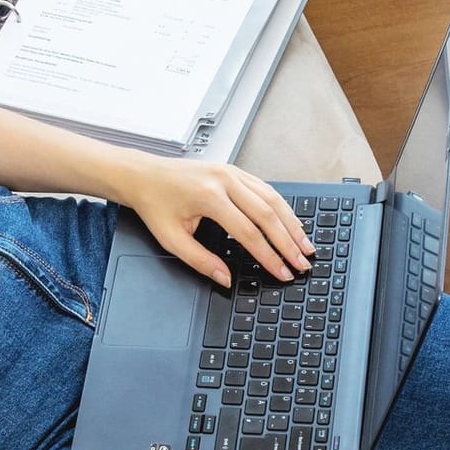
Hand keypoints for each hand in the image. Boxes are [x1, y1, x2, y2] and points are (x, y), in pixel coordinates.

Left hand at [114, 156, 313, 285]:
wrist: (143, 175)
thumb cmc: (155, 204)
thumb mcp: (171, 239)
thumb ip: (201, 261)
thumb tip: (225, 279)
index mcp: (209, 197)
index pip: (248, 232)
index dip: (269, 256)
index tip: (282, 272)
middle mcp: (225, 180)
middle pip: (267, 215)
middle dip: (289, 242)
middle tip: (303, 262)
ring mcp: (232, 172)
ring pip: (272, 199)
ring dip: (292, 223)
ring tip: (306, 245)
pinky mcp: (234, 170)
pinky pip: (265, 189)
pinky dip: (281, 208)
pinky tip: (290, 223)